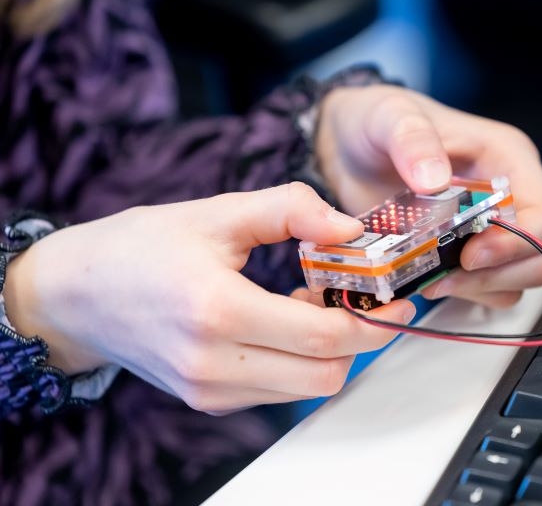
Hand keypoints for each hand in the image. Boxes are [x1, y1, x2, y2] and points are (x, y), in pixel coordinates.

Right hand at [3, 183, 413, 413]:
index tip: (398, 298)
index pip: (322, 336)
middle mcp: (213, 361)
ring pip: (306, 388)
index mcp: (217, 309)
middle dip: (360, 338)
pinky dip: (299, 360)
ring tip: (315, 301)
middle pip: (325, 374)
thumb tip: (351, 227)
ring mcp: (209, 389)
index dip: (372, 319)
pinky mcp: (208, 400)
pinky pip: (279, 390)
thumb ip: (291, 210)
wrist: (74, 294)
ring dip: (329, 350)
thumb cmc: (140, 248)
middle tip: (365, 298)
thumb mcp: (217, 212)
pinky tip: (285, 319)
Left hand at [317, 85, 541, 307]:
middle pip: (540, 256)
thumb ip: (414, 140)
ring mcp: (490, 227)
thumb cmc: (377, 120)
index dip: (519, 244)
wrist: (347, 143)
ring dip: (479, 288)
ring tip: (433, 279)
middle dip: (498, 274)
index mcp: (508, 159)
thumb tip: (435, 179)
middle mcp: (509, 196)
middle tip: (448, 276)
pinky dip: (463, 293)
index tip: (471, 254)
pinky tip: (428, 280)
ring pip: (517, 278)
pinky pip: (486, 288)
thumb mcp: (390, 116)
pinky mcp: (467, 251)